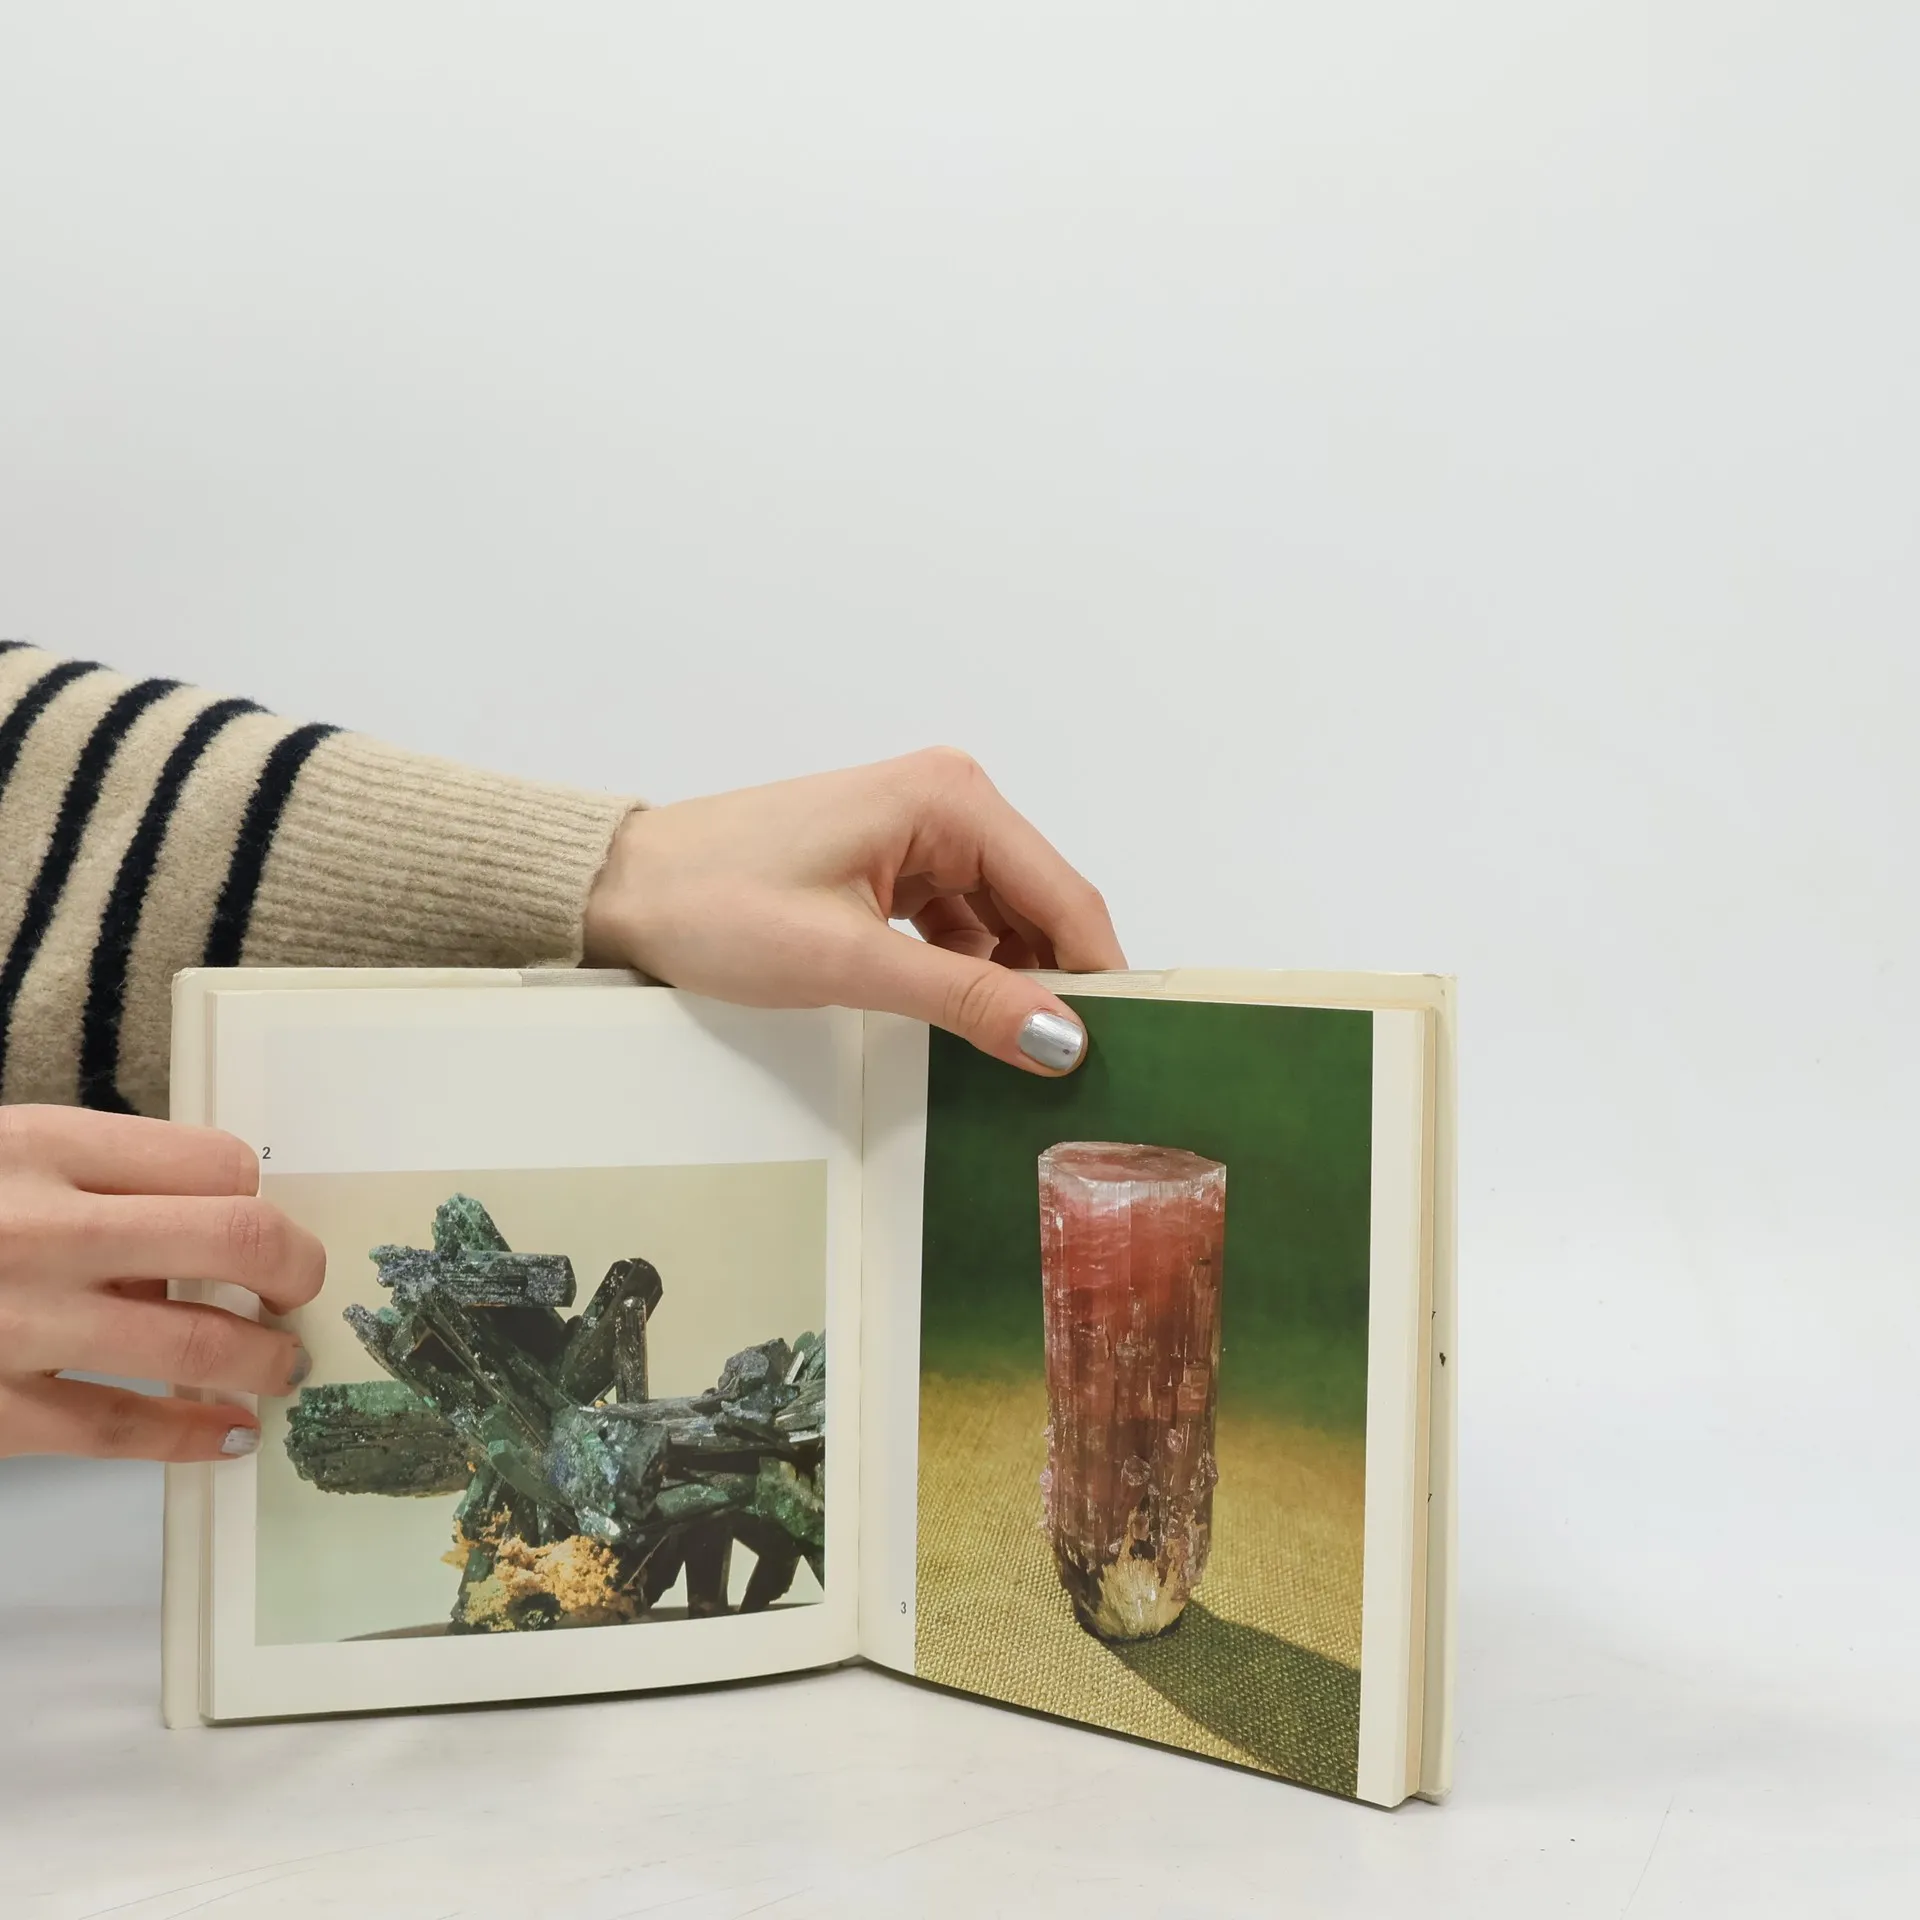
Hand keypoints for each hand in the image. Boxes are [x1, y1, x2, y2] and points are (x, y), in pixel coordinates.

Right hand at [0, 1107, 324, 1461]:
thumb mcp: (0, 1158)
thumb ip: (94, 1182)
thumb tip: (203, 1231)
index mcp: (43, 1148)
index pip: (219, 1161)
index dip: (260, 1198)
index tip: (265, 1226)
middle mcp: (40, 1228)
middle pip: (238, 1237)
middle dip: (294, 1270)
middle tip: (300, 1291)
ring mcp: (16, 1323)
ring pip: (198, 1342)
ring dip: (264, 1360)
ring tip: (280, 1367)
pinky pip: (121, 1427)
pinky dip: (190, 1436)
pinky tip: (225, 1436)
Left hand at [584, 747, 1125, 1074]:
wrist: (623, 888)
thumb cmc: (715, 904)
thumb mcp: (848, 962)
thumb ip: (964, 1000)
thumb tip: (1061, 1038)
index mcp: (949, 799)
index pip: (1063, 894)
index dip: (1098, 976)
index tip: (1122, 1050)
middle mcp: (949, 800)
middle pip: (1042, 905)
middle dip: (1057, 983)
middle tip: (1073, 1071)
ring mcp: (922, 831)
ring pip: (1006, 920)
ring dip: (1011, 984)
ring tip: (1020, 1057)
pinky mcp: (894, 861)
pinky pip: (963, 923)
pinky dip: (970, 973)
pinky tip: (965, 1023)